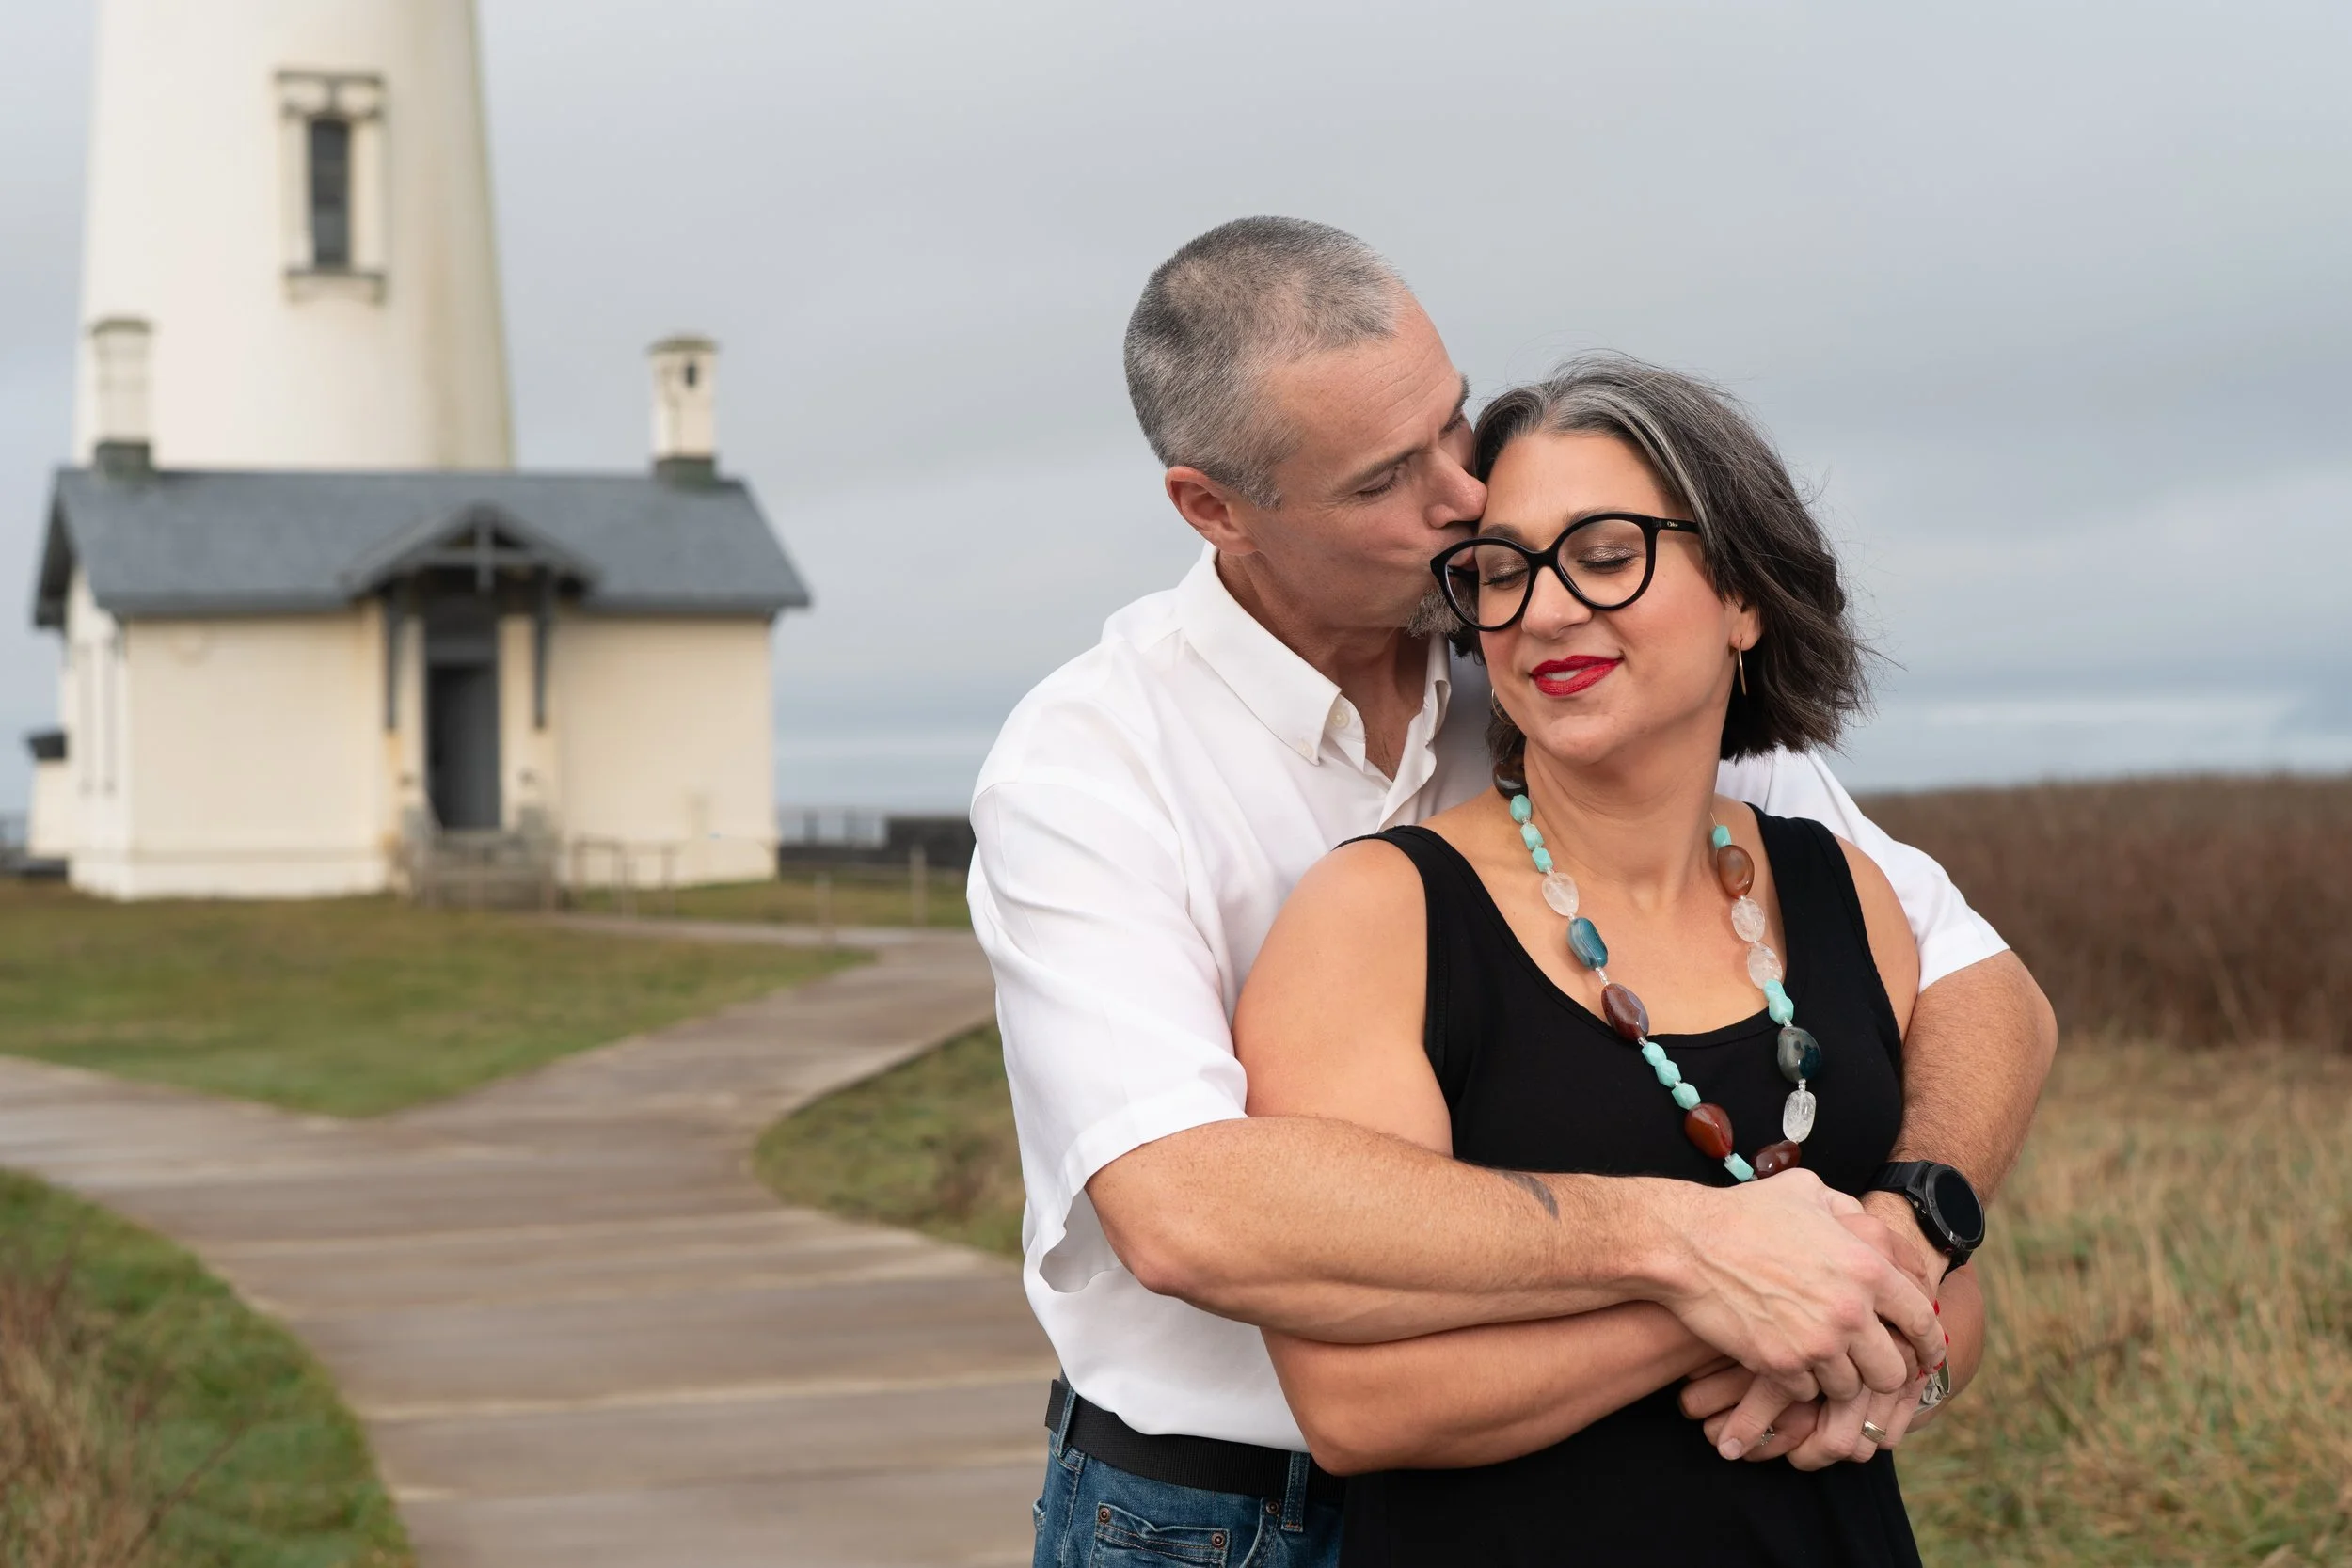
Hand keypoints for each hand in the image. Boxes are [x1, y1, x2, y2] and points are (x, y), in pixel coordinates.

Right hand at [1657, 1171, 1942, 1458]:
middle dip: (1883, 1370)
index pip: (1922, 1321)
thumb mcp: (1808, 1190)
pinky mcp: (1780, 1365)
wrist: (1687, 1244)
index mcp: (1866, 1267)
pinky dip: (1800, 1382)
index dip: (1929, 1343)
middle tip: (1865, 1363)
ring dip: (1838, 1378)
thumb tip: (1870, 1227)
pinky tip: (1786, 1359)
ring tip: (1819, 1360)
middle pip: (1893, 1371)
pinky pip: (1808, 1392)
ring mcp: (1815, 1343)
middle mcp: (1849, 1311)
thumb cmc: (1745, 1212)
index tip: (1925, 1354)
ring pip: (1850, 1388)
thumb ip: (1849, 1211)